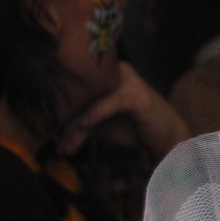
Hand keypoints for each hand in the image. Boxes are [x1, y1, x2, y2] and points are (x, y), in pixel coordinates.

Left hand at [59, 61, 191, 161]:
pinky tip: (79, 133)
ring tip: (66, 149)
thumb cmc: (137, 128)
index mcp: (110, 73)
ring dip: (75, 128)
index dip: (60, 106)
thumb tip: (53, 118)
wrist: (169, 139)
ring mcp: (128, 82)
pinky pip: (106, 105)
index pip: (78, 87)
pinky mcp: (135, 96)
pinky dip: (91, 119)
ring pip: (90, 102)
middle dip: (66, 120)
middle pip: (82, 94)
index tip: (50, 128)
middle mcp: (118, 71)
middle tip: (58, 144)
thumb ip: (83, 114)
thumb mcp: (104, 120)